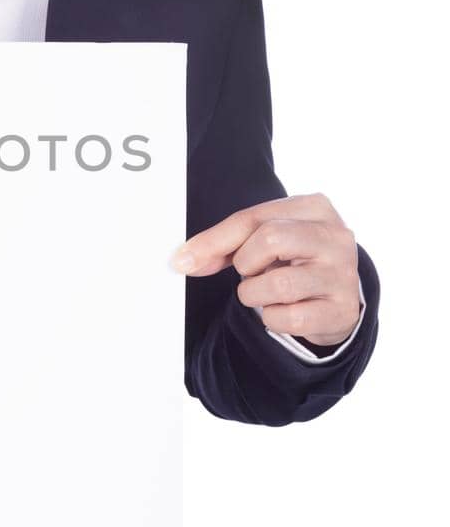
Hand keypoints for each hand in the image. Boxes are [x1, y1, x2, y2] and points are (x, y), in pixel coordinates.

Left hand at [170, 192, 360, 346]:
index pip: (253, 218)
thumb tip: (183, 260)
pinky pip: (290, 318)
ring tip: (267, 291)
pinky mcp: (343, 310)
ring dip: (256, 294)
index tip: (184, 261)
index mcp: (315, 208)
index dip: (214, 241)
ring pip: (278, 284)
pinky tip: (285, 310)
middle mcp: (336, 237)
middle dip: (246, 263)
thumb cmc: (295, 260)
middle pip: (270, 239)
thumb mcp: (264, 240)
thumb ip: (225, 244)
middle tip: (252, 272)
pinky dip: (274, 318)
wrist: (336, 297)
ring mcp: (342, 274)